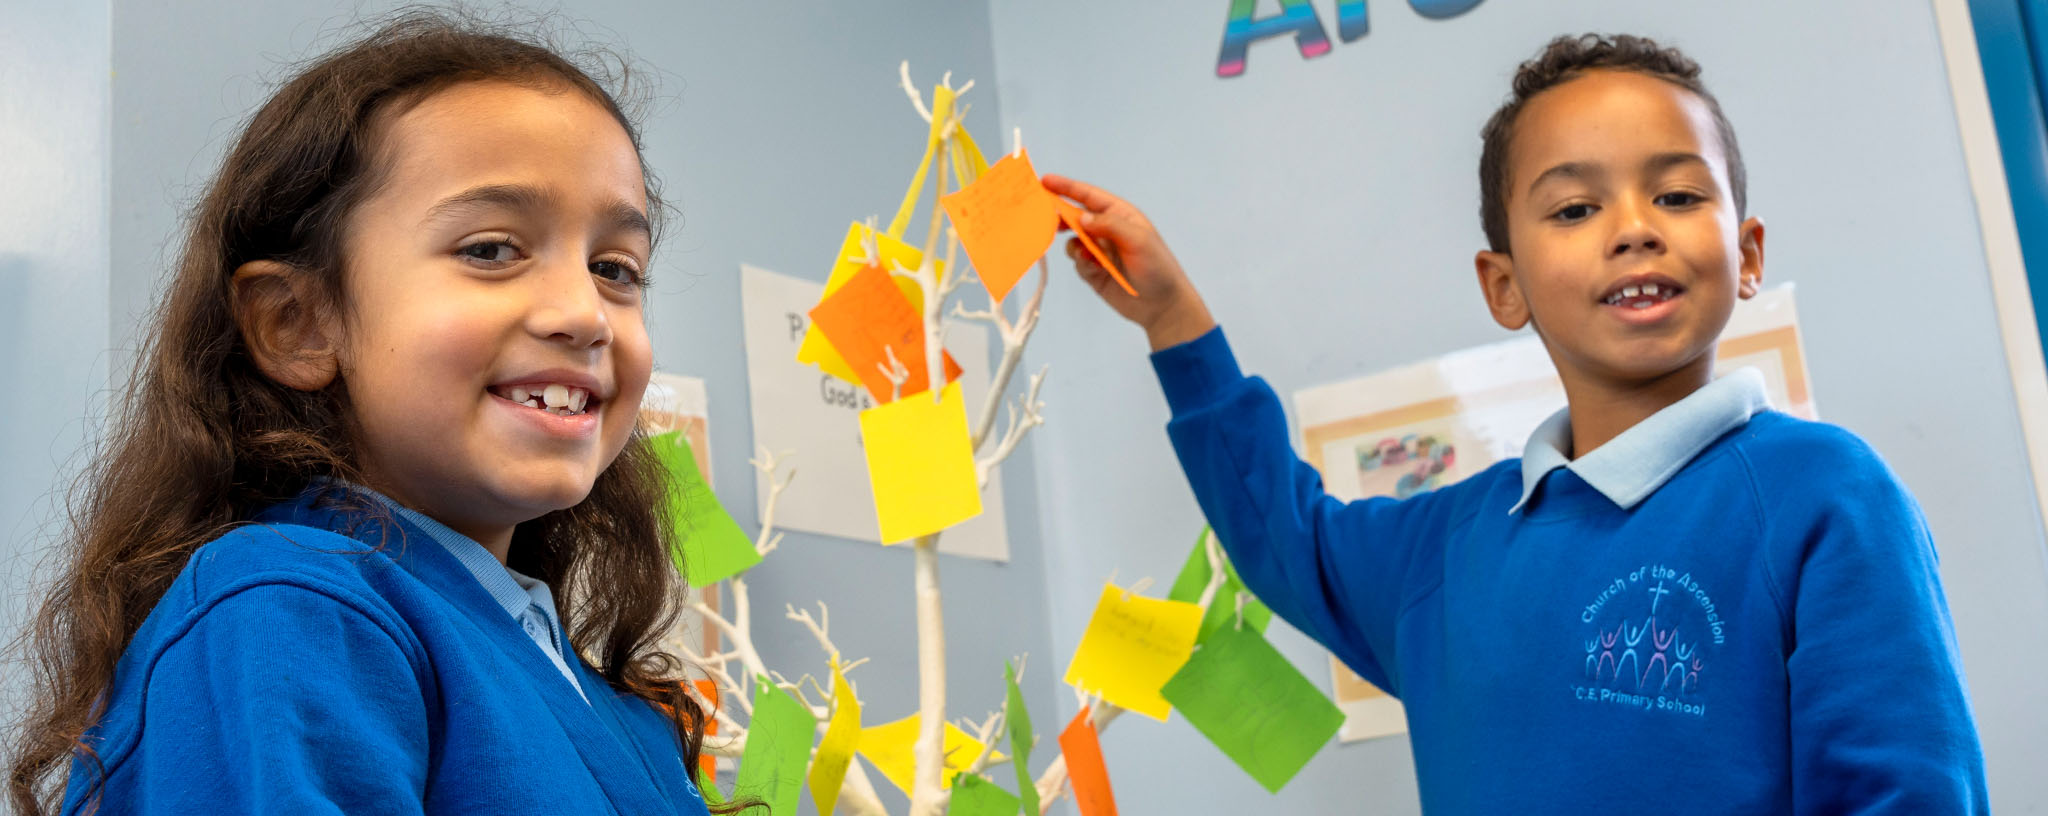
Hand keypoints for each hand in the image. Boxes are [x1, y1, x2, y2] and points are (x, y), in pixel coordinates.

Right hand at [1042, 174, 1215, 350]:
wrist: (1162, 306)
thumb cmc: (1158, 268)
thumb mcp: (1139, 240)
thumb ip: (1110, 225)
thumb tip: (1082, 217)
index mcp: (1120, 215)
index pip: (1089, 196)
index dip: (1067, 187)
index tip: (1046, 181)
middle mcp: (1107, 230)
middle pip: (1076, 216)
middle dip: (1061, 216)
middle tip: (1047, 219)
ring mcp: (1099, 251)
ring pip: (1073, 241)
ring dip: (1074, 245)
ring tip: (1085, 254)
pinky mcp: (1094, 271)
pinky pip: (1077, 262)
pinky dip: (1081, 264)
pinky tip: (1096, 270)